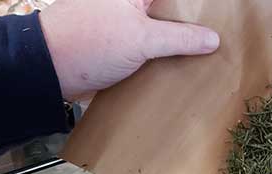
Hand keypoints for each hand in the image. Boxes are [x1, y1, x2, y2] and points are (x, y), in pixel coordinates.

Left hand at [39, 0, 219, 100]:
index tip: (220, 14)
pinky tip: (181, 66)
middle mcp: (128, 3)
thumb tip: (213, 39)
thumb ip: (181, 38)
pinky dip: (165, 55)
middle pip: (170, 10)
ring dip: (179, 41)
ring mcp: (123, 22)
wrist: (50, 70)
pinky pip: (150, 46)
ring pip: (161, 28)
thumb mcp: (143, 39)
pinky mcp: (120, 43)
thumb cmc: (90, 43)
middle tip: (217, 34)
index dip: (195, 7)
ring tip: (205, 52)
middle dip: (191, 23)